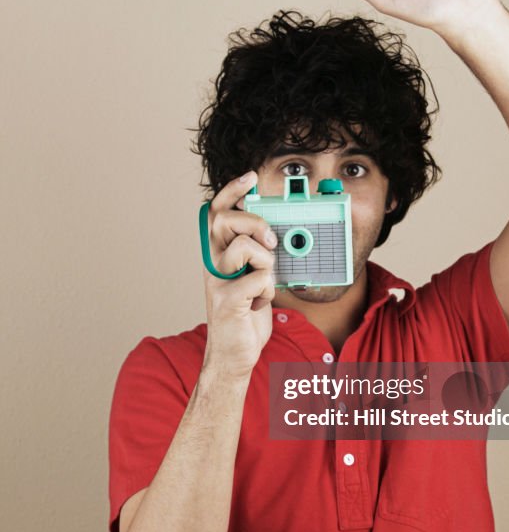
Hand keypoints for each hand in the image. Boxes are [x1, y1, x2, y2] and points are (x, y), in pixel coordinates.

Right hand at [201, 172, 277, 377]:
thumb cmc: (245, 314)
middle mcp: (211, 263)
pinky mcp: (227, 301)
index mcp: (216, 253)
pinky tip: (260, 302)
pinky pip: (258, 279)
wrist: (235, 354)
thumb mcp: (253, 275)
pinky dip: (268, 290)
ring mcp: (217, 282)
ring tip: (264, 281)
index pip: (217, 212)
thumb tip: (274, 230)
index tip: (251, 177)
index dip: (232, 191)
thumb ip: (257, 253)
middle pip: (226, 221)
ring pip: (245, 247)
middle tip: (270, 240)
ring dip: (266, 262)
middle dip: (254, 223)